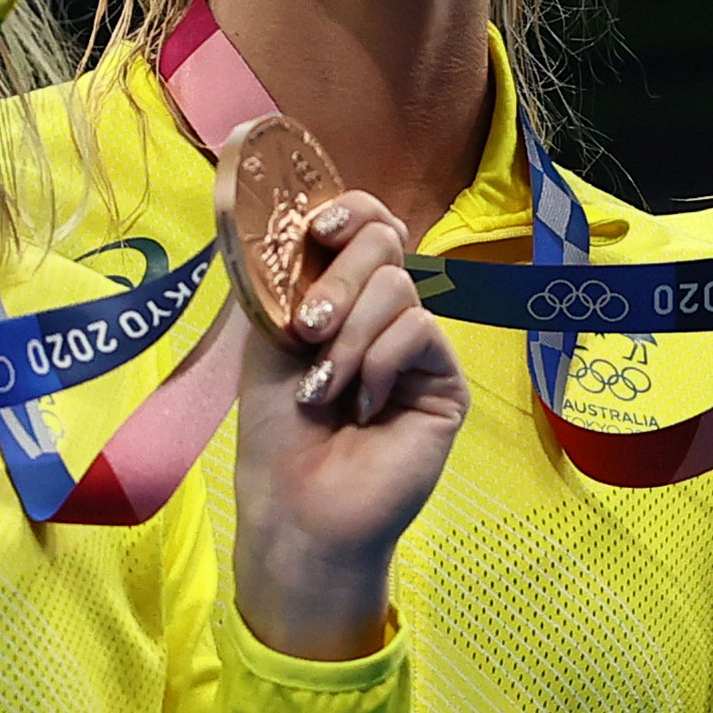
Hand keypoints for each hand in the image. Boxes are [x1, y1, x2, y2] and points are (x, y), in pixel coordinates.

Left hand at [226, 178, 469, 661]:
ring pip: (398, 288)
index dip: (347, 211)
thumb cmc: (277, 430)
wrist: (299, 502)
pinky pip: (420, 331)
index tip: (316, 230)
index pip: (364, 224)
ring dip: (350, 336)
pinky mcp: (445, 380)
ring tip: (325, 388)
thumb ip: (290, 274)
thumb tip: (295, 210)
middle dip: (338, 281)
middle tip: (307, 331)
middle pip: (384, 241)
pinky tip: (363, 407)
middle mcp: (382, 312)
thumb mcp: (268, 336)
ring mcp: (417, 345)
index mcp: (340, 294)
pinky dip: (380, 363)